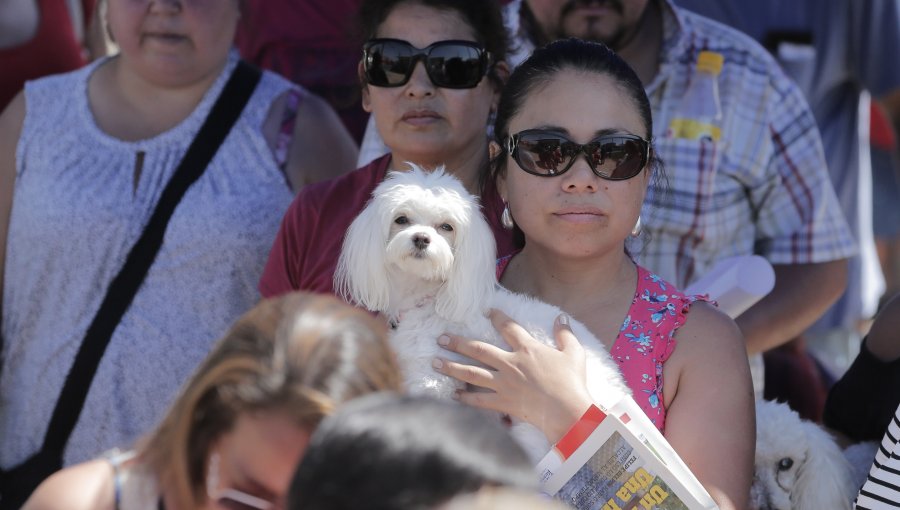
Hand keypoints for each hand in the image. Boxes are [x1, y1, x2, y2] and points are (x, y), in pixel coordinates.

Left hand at [433, 309, 594, 443]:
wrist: (567, 411)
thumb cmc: (572, 382)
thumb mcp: (574, 353)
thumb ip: (565, 334)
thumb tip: (561, 317)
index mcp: (527, 349)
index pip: (508, 327)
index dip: (497, 317)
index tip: (486, 310)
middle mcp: (510, 364)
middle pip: (478, 349)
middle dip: (458, 342)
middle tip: (441, 338)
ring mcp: (504, 384)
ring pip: (472, 373)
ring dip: (452, 366)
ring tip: (435, 361)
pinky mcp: (503, 403)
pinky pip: (479, 400)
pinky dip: (465, 398)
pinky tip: (453, 394)